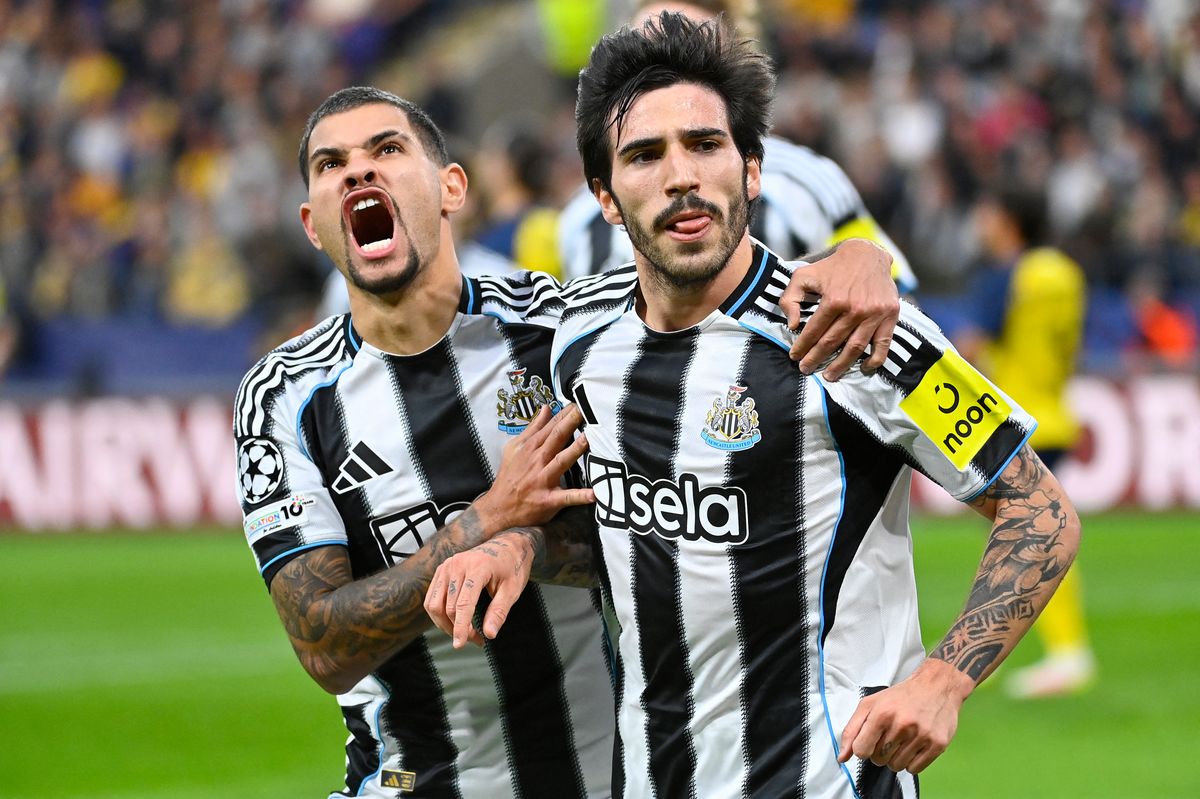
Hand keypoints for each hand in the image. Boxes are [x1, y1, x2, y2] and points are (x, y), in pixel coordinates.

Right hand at [424, 531, 534, 648]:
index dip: (460, 627)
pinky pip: (432, 597)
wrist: (506, 545)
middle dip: (458, 629)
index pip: (463, 603)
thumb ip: (499, 612)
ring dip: (445, 624)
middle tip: (476, 640)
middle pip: (448, 607)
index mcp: (478, 567)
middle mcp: (458, 564)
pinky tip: (453, 620)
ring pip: (434, 604)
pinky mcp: (442, 569)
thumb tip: (489, 634)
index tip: (460, 645)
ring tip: (463, 632)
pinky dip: (439, 613)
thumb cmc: (512, 567)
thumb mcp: (512, 590)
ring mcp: (447, 565)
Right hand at [473, 404, 593, 532]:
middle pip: (556, 438)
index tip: (578, 402)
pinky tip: (594, 494)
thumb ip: (533, 428)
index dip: (564, 414)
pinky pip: (566, 497)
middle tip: (585, 409)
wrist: (498, 508)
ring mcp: (543, 480)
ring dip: (575, 450)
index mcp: (531, 448)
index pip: (550, 426)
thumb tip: (546, 408)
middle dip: (570, 423)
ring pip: (561, 462)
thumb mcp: (515, 448)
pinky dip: (579, 496)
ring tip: (588, 439)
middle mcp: (538, 461)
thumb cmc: (510, 476)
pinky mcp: (548, 500)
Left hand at [781, 238, 899, 380]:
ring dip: (841, 365)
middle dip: (816, 359)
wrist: (867, 254)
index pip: (814, 331)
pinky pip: (883, 344)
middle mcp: (855, 309)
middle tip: (806, 369)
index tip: (794, 356)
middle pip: (832, 343)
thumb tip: (792, 325)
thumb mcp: (804, 276)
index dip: (802, 346)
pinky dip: (874, 359)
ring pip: (855, 348)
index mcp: (833, 300)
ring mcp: (874, 314)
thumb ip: (790, 299)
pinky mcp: (890, 315)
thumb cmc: (832, 267)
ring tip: (829, 376)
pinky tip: (864, 368)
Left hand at [838, 658, 973, 773]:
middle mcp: (902, 725)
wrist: (937, 686)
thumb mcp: (870, 705)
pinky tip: (913, 746)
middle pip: (878, 760)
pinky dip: (910, 762)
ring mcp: (921, 736)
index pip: (861, 750)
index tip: (869, 741)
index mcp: (882, 713)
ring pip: (896, 766)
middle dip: (879, 752)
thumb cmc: (900, 696)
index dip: (863, 749)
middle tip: (888, 737)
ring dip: (895, 758)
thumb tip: (842, 757)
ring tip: (902, 740)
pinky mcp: (937, 745)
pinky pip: (914, 769)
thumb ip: (852, 730)